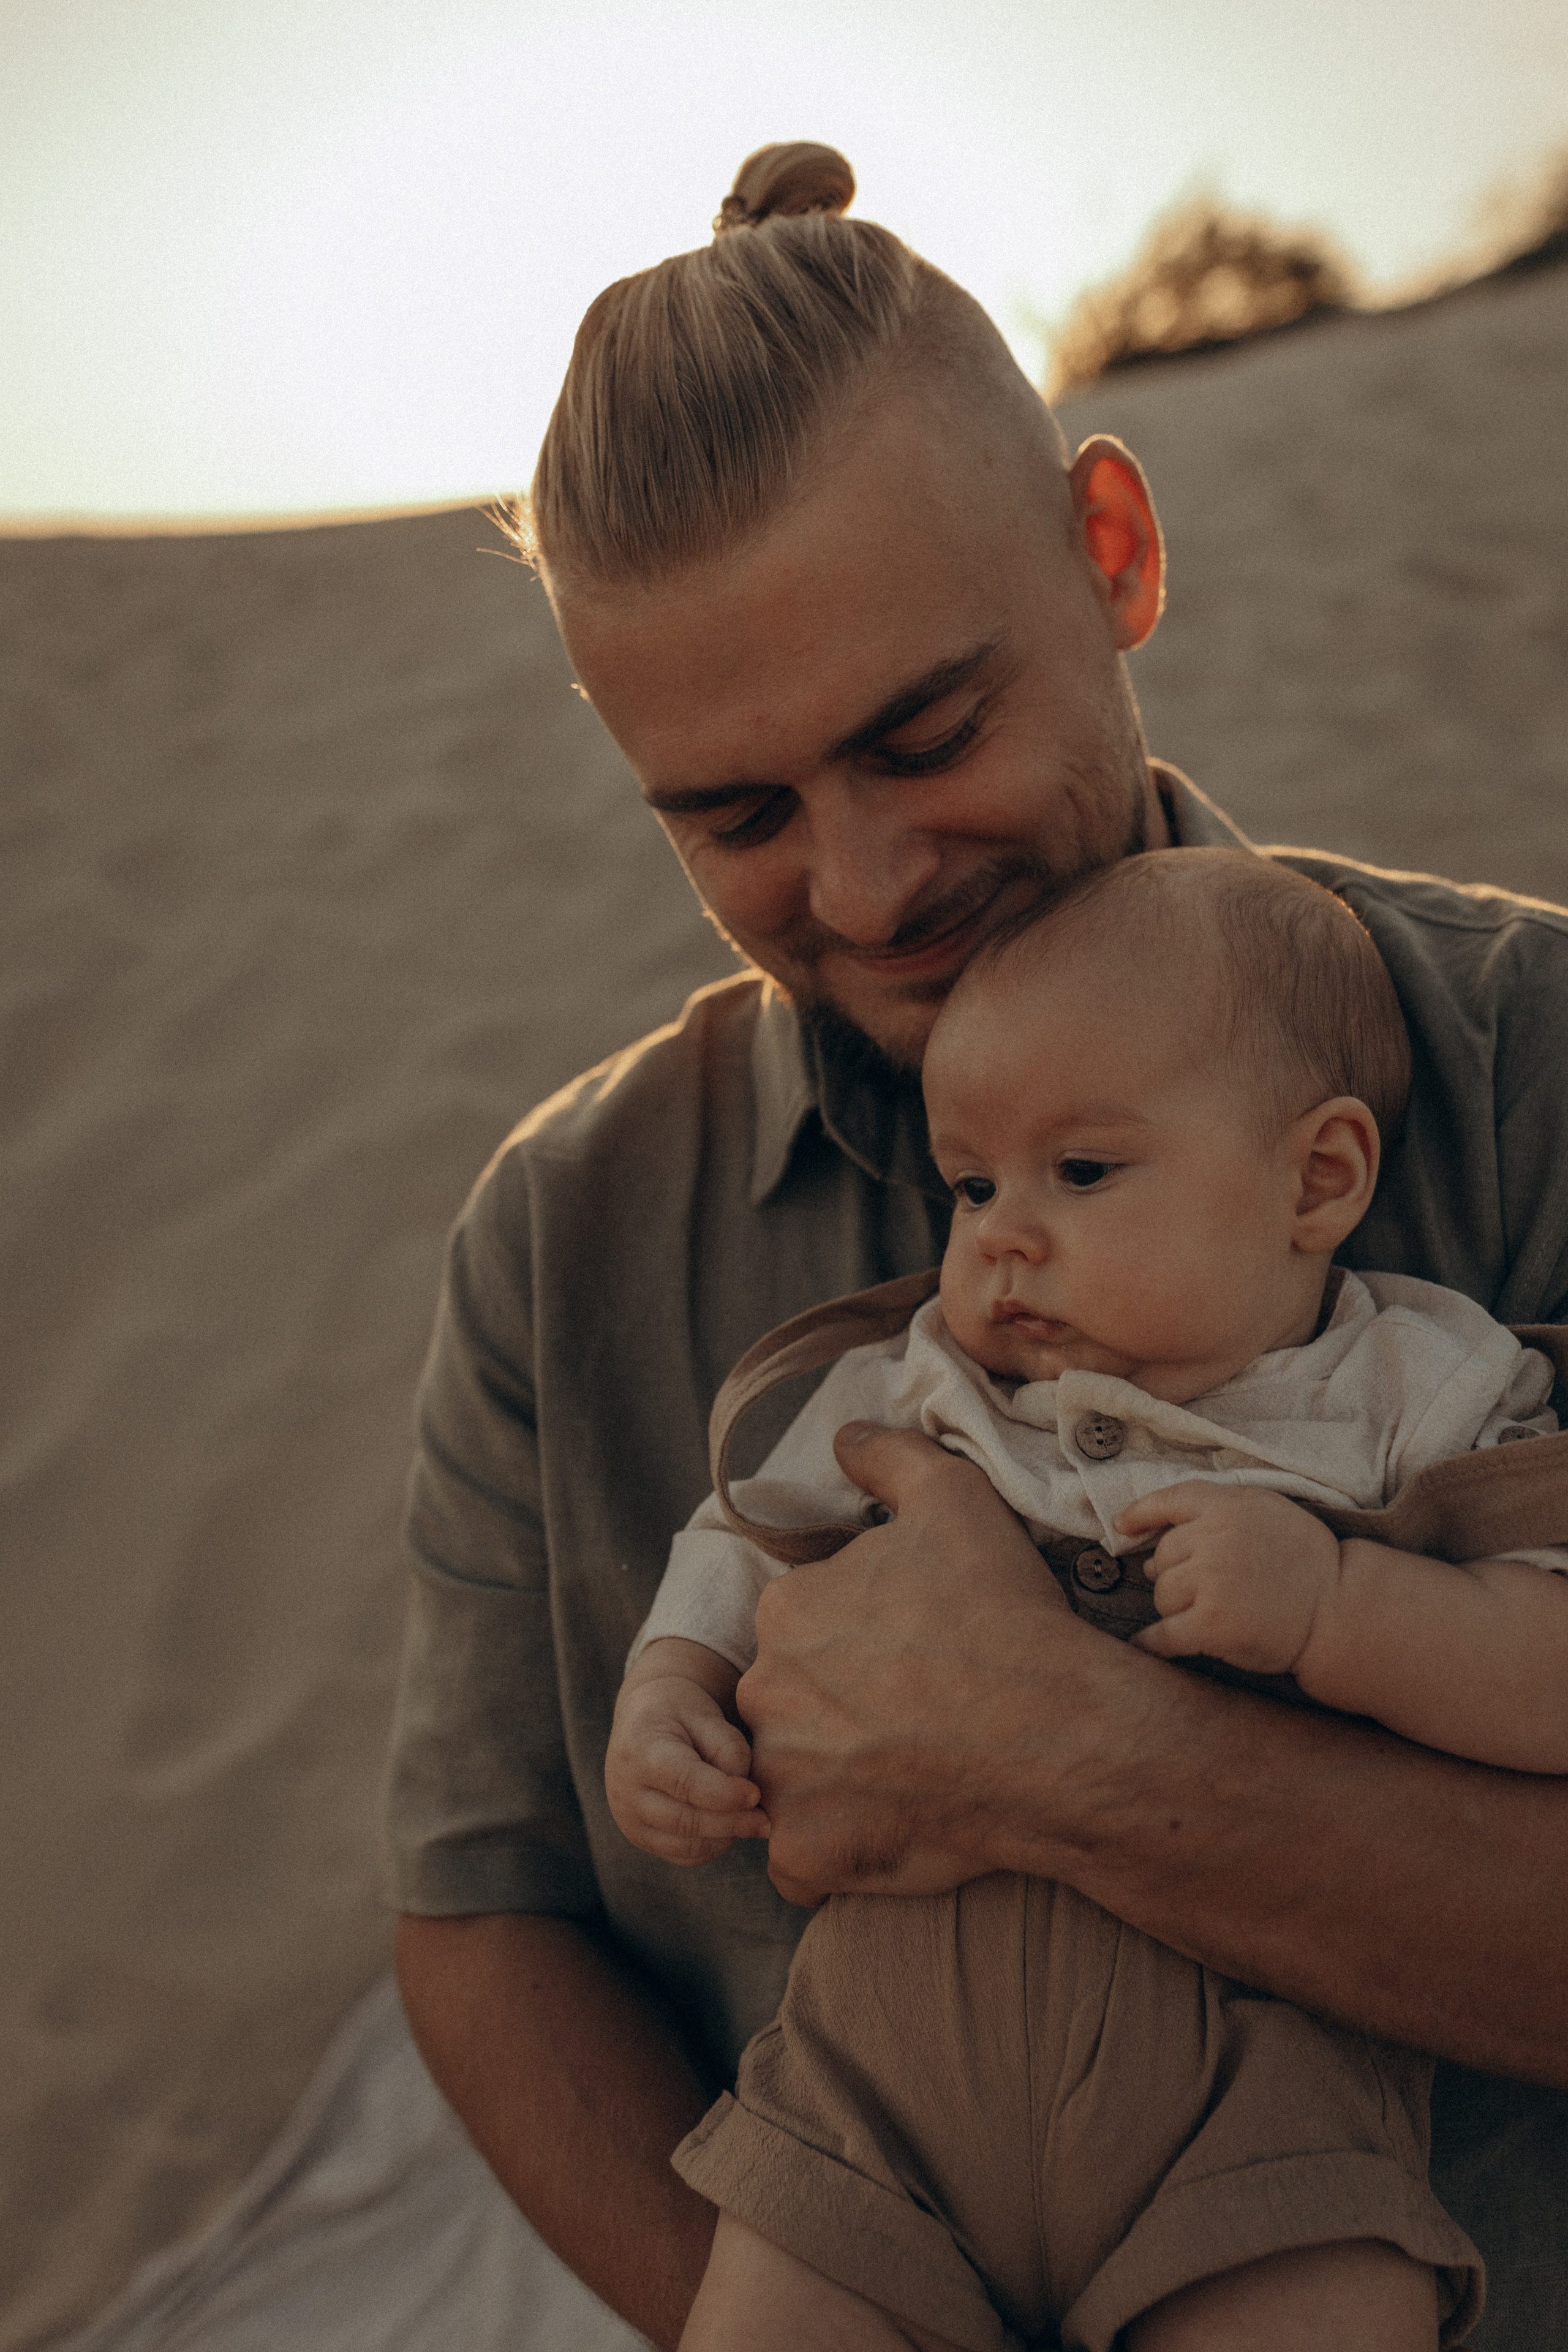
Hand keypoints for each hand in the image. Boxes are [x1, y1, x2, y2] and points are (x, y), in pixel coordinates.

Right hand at [605, 1648, 769, 1864]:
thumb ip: (729, 1749)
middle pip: (685, 1821)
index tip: (756, 1794)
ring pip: (686, 1846)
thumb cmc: (680, 1712)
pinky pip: (684, 1855)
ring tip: (752, 1820)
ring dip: (726, 1837)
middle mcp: (626, 1790)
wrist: (643, 1719)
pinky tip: (731, 1826)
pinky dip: (713, 1846)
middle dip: (732, 1822)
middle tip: (767, 1819)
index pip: (684, 1783)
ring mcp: (629, 1819)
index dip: (724, 1794)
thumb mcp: (705, 1714)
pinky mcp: (641, 1838)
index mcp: (639, 1750)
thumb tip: (748, 1797)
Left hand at [738, 1420, 1096, 1907]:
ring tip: (910, 1775)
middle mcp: (766, 1693)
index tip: (916, 1654)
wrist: (1057, 1734)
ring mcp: (781, 1779)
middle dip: (838, 1710)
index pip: (807, 1628)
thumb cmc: (1006, 1616)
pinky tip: (892, 1829)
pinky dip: (834, 1853)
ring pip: (790, 1778)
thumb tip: (843, 1436)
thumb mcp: (955, 1500)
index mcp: (787, 1611)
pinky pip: (800, 1861)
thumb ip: (889, 1456)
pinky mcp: (805, 1852)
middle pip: (792, 1702)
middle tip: (917, 1719)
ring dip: (834, 1779)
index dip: (864, 1640)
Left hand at [1116, 1482, 1341, 1675]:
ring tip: (1212, 1614)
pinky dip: (1151, 1643)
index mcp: (1230, 1506)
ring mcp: (1213, 1581)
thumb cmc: (1307, 1563)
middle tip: (1210, 1590)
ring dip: (1177, 1608)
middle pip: (1164, 1556)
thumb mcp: (1269, 1513)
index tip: (1121, 1526)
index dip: (1141, 1513)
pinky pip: (1164, 1634)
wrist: (1340, 1609)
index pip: (1171, 1500)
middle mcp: (1216, 1538)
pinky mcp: (1212, 1623)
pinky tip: (1146, 1646)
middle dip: (1177, 1575)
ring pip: (1163, 1595)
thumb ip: (1221, 1512)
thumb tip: (1156, 1536)